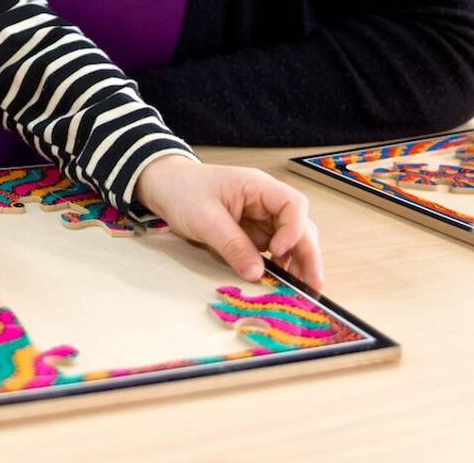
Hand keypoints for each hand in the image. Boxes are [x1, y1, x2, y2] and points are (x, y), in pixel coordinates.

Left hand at [134, 155, 322, 290]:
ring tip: (300, 289)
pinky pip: (272, 249)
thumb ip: (232, 245)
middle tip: (311, 285)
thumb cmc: (182, 191)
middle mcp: (265, 201)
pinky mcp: (251, 231)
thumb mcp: (205, 219)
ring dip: (297, 263)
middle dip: (307, 255)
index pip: (293, 205)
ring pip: (290, 240)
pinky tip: (279, 281)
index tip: (279, 252)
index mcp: (257, 187)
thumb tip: (257, 274)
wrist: (163, 184)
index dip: (294, 230)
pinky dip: (278, 265)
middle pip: (299, 225)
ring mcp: (260, 217)